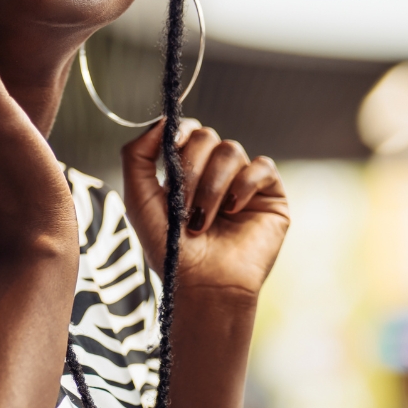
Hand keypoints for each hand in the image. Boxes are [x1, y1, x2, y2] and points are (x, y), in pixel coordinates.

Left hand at [122, 119, 288, 298]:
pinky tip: (232, 210)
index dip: (179, 132)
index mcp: (187, 171)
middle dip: (192, 169)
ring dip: (211, 185)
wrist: (203, 286)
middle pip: (207, 137)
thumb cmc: (169, 250)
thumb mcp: (139, 200)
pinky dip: (244, 185)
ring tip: (203, 220)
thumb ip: (137, 156)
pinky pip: (262, 167)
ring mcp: (243, 183)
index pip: (188, 130)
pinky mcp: (270, 196)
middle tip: (184, 206)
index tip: (171, 148)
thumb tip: (161, 120)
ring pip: (231, 150)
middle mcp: (216, 172)